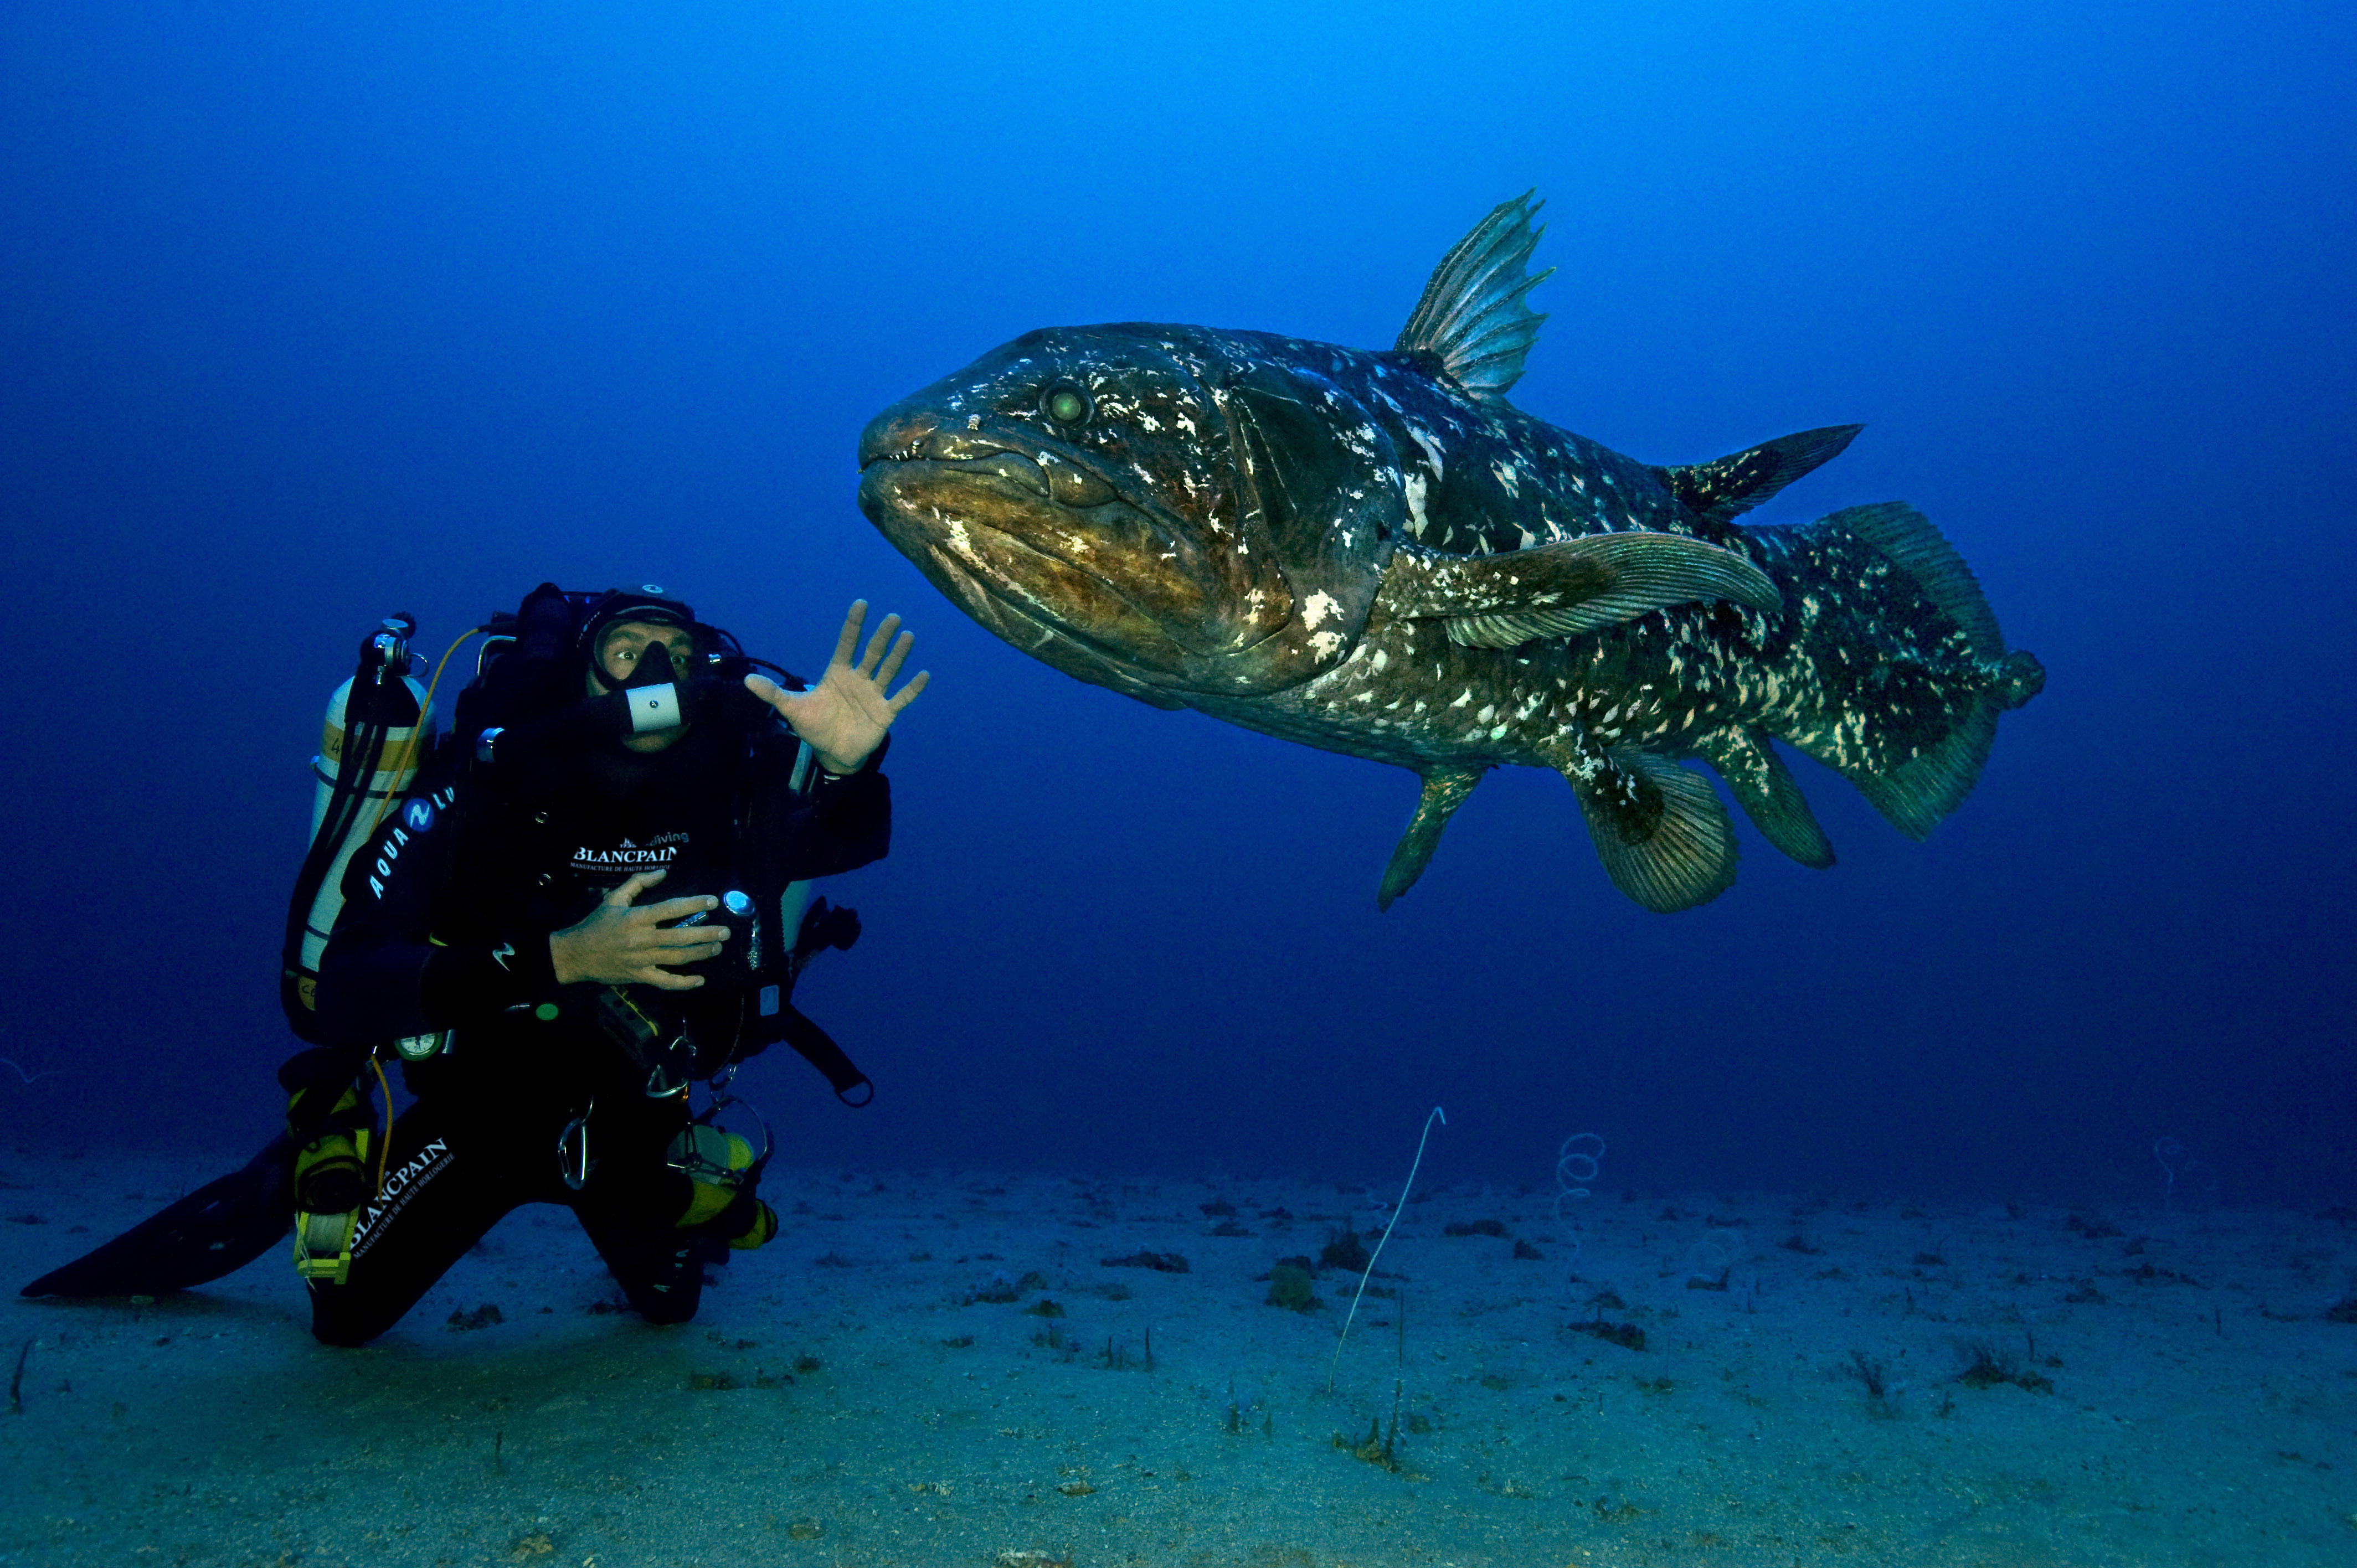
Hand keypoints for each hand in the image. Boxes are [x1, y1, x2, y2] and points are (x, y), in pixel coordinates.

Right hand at [548, 869, 728, 988]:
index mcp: (636, 917)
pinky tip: (700, 980)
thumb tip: (663, 872)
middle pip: (679, 936)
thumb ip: (638, 882)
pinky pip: (665, 982)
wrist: (574, 954)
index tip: (712, 902)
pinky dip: (683, 983)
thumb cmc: (596, 924)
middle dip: (706, 934)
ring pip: (677, 958)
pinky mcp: (639, 976)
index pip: (670, 908)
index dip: (693, 904)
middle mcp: (641, 939)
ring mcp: (641, 960)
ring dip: (700, 953)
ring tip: (717, 947)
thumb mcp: (613, 898)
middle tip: (725, 931)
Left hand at [746, 600, 927, 774]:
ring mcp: (873, 695)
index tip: (860, 604)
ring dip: (898, 655)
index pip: (846, 644)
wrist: (832, 753)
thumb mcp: (792, 709)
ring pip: (888, 671)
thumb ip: (773, 693)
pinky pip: (901, 698)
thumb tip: (746, 680)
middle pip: (872, 653)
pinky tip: (924, 675)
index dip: (853, 625)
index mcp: (838, 674)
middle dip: (881, 636)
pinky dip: (912, 688)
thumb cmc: (815, 726)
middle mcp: (859, 680)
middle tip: (892, 617)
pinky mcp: (885, 713)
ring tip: (908, 636)